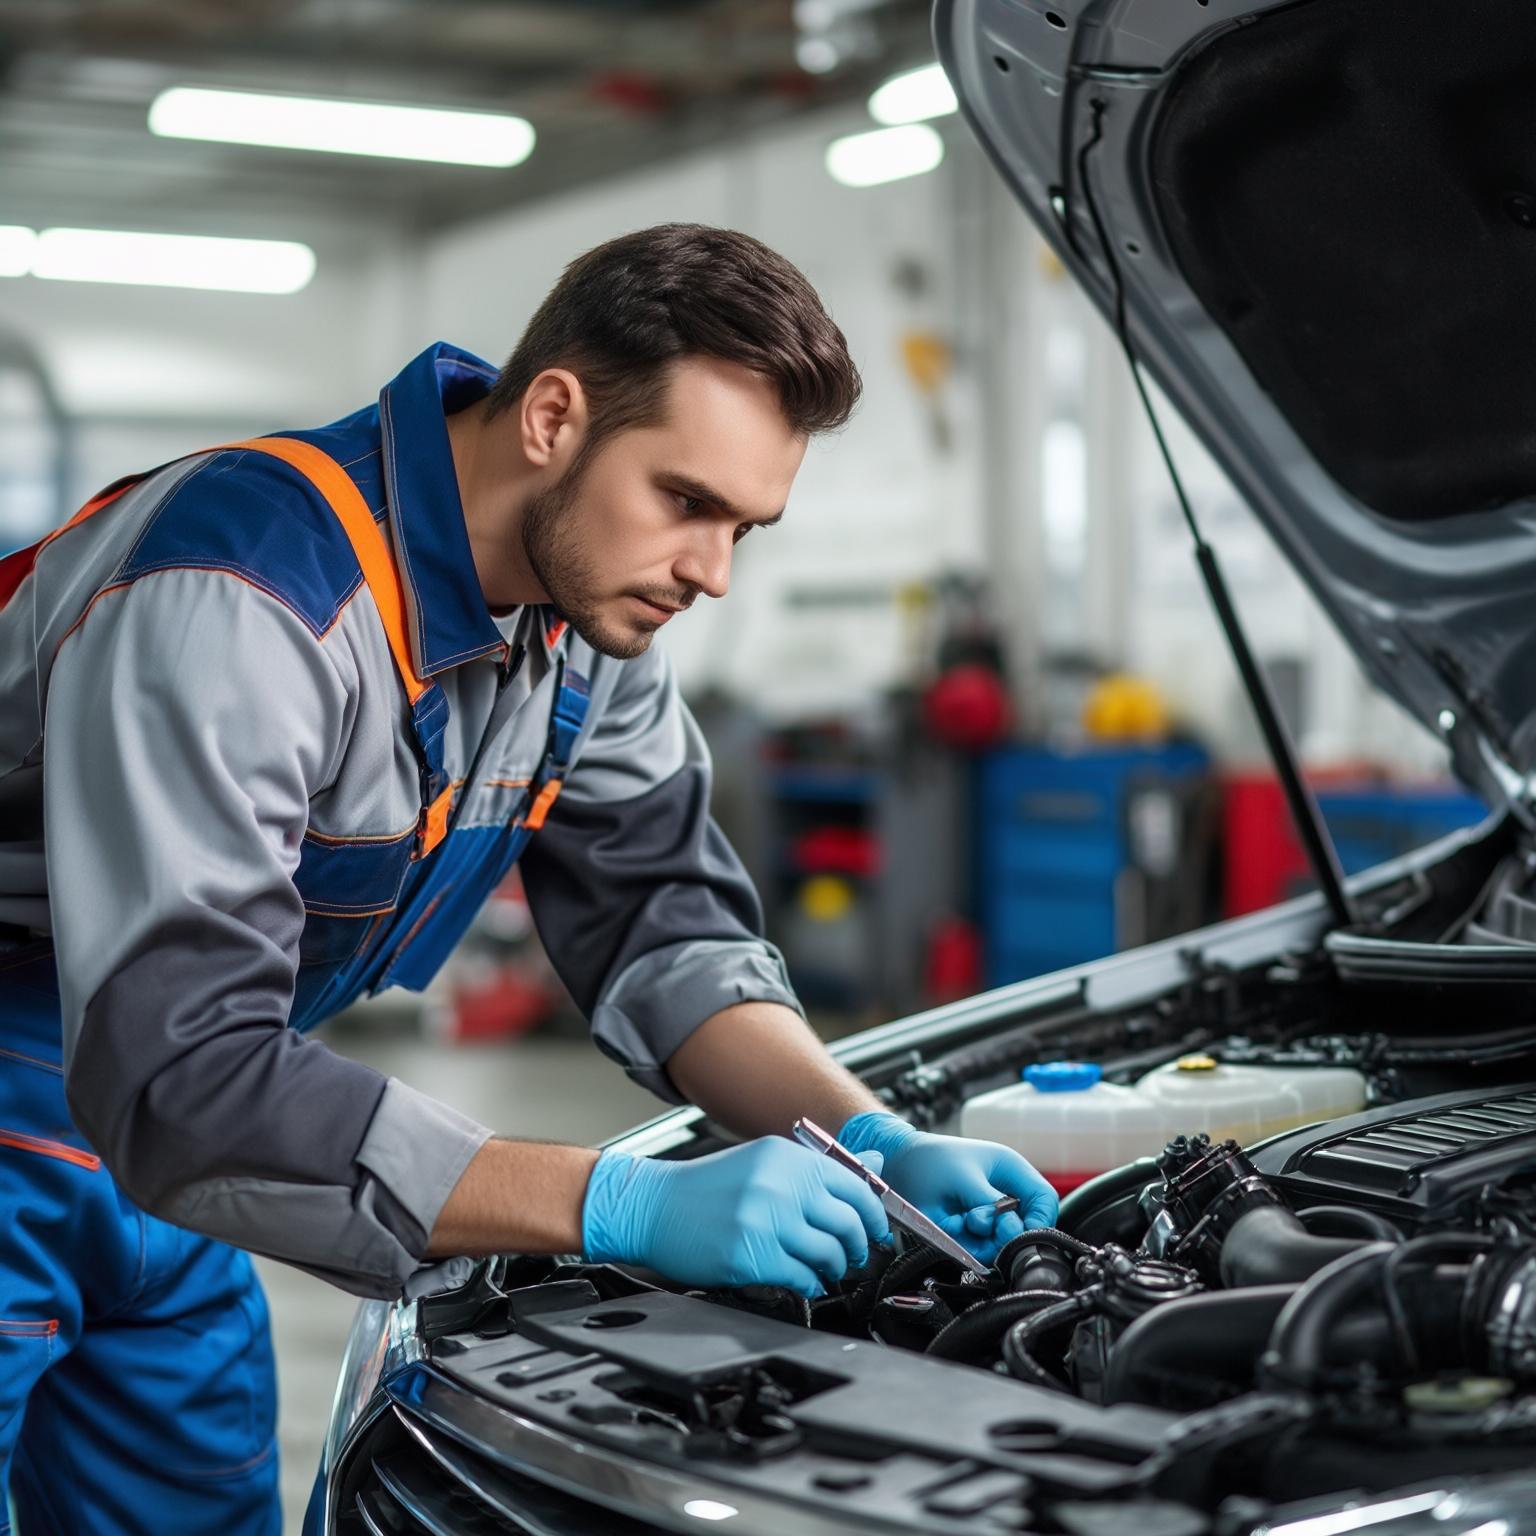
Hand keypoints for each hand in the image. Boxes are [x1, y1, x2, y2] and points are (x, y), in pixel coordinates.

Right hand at [582, 1138, 890, 1297]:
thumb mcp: (764, 1162)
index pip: (855, 1185)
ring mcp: (765, 1220)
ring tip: (825, 1269)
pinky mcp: (750, 1256)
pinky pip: (801, 1277)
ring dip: (835, 1268)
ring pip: (829, 1254)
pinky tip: (802, 1280)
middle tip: (852, 1255)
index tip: (874, 1229)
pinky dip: (810, 1284)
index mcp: (787, 1157)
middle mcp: (780, 1184)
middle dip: (858, 1246)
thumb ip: (818, 1167)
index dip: (873, 1214)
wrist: (652, 1206)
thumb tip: (875, 1162)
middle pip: (849, 1223)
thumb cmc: (706, 1187)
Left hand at [838, 1111, 1057, 1264]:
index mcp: (1010, 1171)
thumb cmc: (929, 1159)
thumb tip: (1013, 1230)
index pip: (1043, 1200)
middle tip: (976, 1221)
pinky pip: (977, 1250)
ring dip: (979, 1239)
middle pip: (1024, 1227)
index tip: (1019, 1232)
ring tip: (957, 1220)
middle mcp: (1003, 1195)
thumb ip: (991, 1205)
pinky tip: (948, 1225)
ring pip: (1000, 1244)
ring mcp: (986, 1215)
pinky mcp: (969, 1233)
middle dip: (1001, 1231)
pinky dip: (963, 1244)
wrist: (896, 1166)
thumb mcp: (964, 1177)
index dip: (1037, 1220)